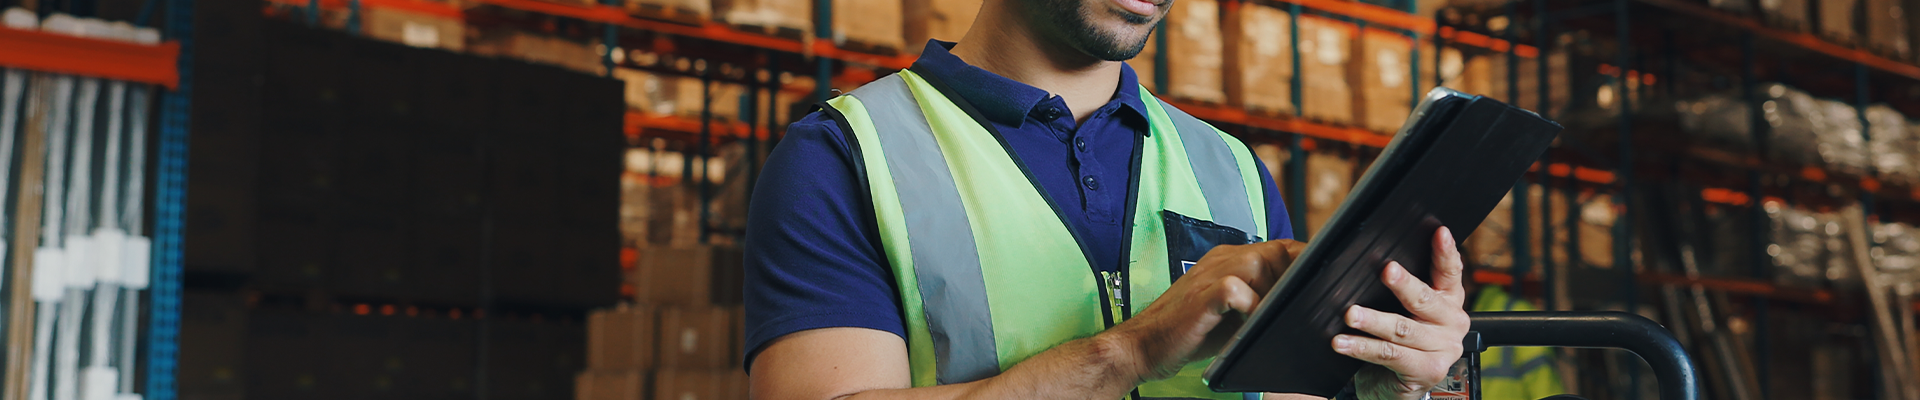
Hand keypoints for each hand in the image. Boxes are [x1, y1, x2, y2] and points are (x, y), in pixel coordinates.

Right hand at [1099, 240, 1306, 382]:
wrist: (1143, 345)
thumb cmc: (1188, 333)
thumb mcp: (1231, 312)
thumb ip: (1258, 300)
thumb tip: (1298, 304)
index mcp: (1228, 260)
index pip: (1278, 247)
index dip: (1301, 262)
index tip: (1318, 284)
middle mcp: (1221, 260)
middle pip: (1275, 251)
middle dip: (1292, 278)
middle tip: (1296, 305)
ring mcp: (1210, 274)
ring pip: (1260, 262)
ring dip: (1272, 291)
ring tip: (1270, 315)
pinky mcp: (1202, 295)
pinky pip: (1237, 289)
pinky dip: (1250, 306)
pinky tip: (1246, 323)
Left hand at [1337, 227, 1469, 399]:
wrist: (1397, 385)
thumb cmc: (1397, 341)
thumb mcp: (1400, 309)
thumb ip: (1396, 287)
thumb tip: (1365, 258)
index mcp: (1449, 299)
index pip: (1450, 272)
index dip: (1445, 252)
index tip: (1439, 232)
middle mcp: (1452, 322)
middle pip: (1424, 299)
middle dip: (1403, 284)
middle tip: (1385, 270)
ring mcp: (1443, 348)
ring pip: (1403, 329)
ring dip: (1373, 321)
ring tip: (1351, 314)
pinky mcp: (1428, 370)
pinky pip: (1390, 355)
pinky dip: (1364, 348)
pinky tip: (1344, 342)